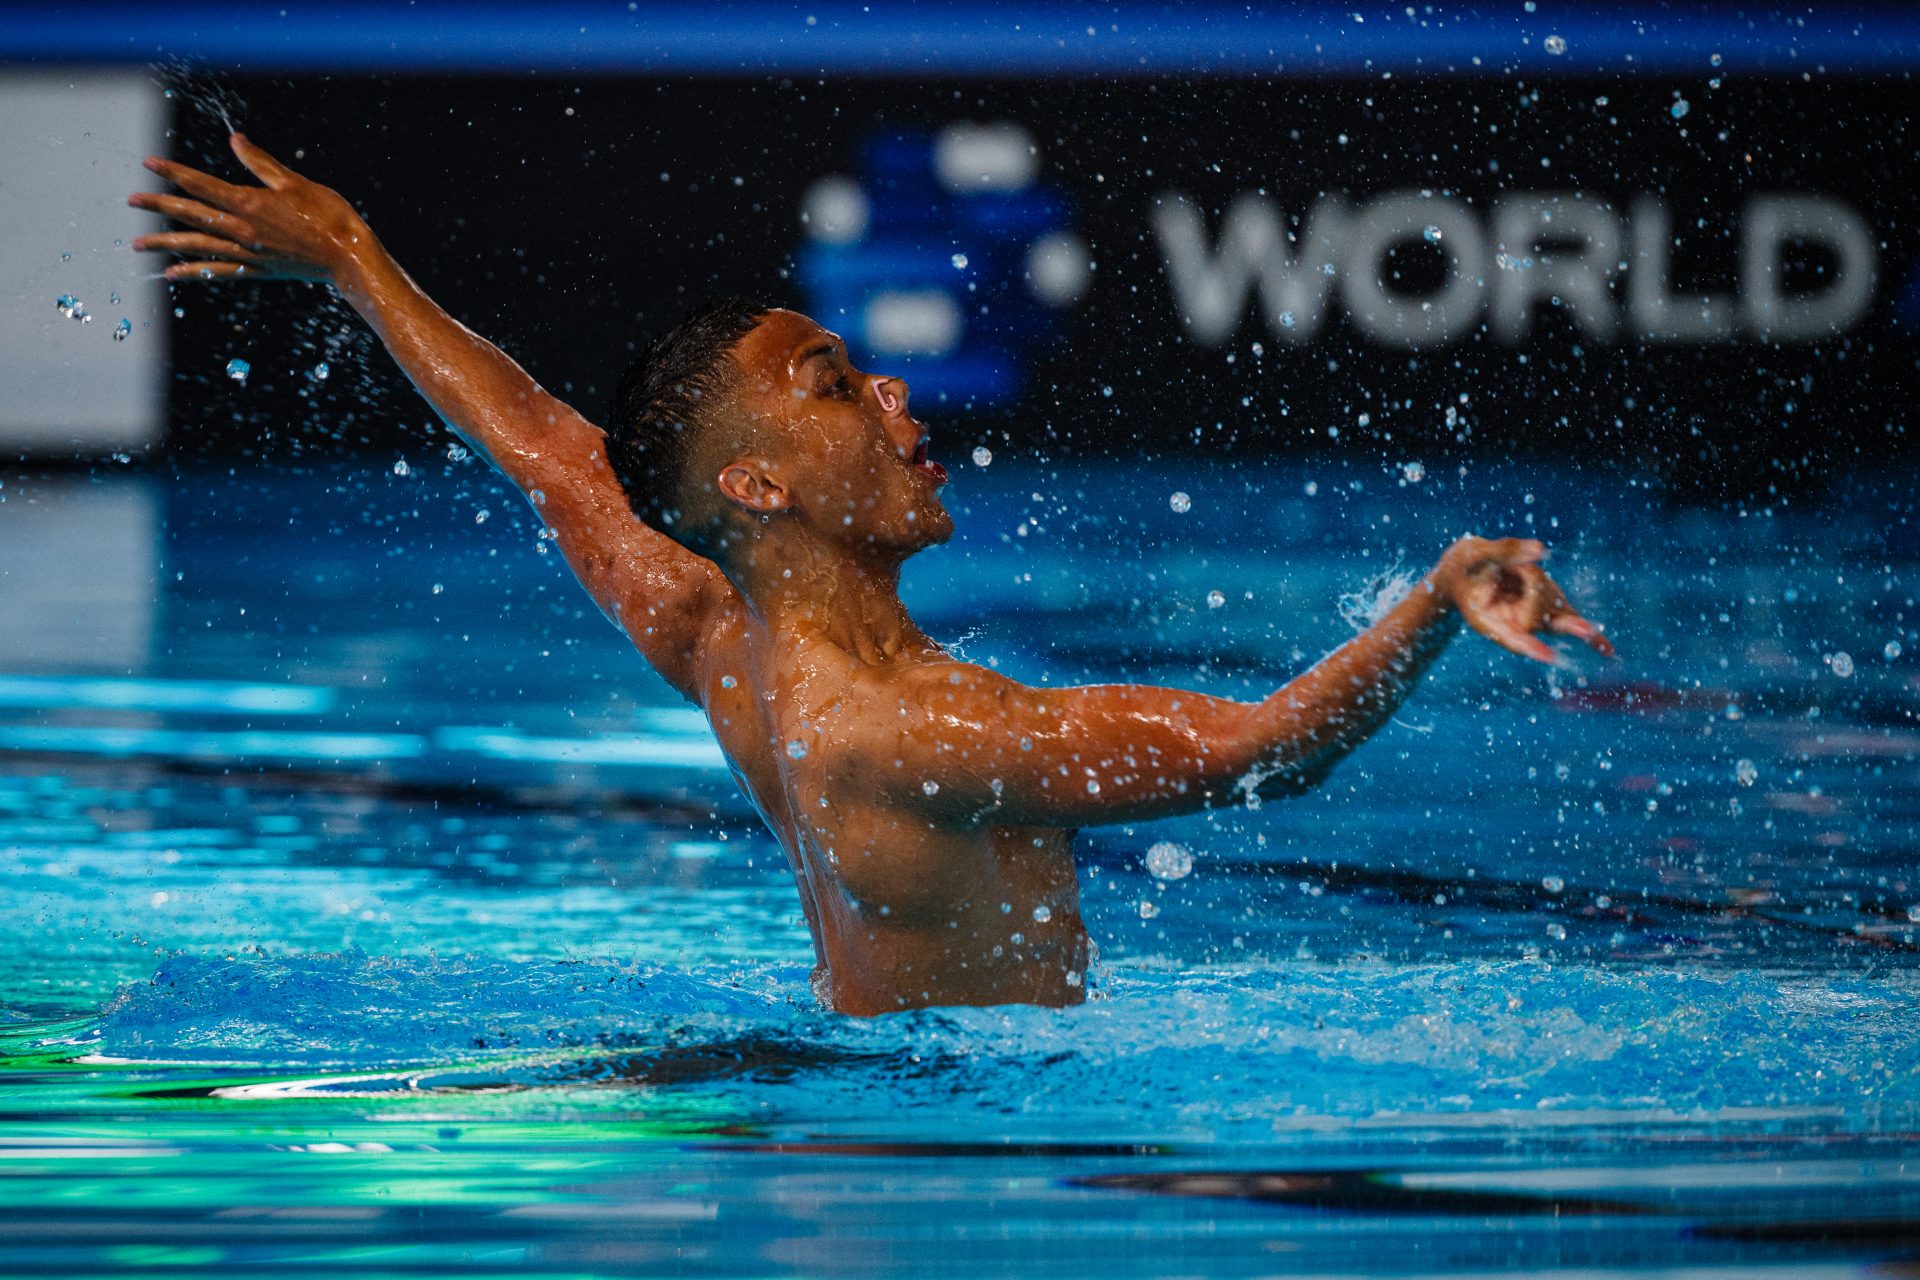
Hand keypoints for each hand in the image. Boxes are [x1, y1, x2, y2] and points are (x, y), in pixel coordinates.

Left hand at [130, 133, 370, 283]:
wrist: (349, 257)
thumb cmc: (329, 215)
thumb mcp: (295, 182)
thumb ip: (260, 163)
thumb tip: (235, 140)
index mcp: (249, 203)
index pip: (201, 185)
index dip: (173, 173)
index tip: (149, 164)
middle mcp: (242, 230)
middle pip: (191, 215)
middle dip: (158, 207)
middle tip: (131, 201)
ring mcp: (248, 253)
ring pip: (197, 246)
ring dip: (166, 244)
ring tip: (139, 245)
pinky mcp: (258, 270)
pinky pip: (218, 271)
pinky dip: (195, 272)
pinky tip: (174, 273)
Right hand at [1435, 535, 1613, 665]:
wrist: (1461, 573)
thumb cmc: (1463, 565)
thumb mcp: (1474, 554)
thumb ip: (1505, 551)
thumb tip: (1542, 550)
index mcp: (1487, 621)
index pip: (1511, 637)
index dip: (1529, 646)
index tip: (1548, 657)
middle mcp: (1511, 626)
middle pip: (1541, 619)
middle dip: (1567, 624)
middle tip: (1589, 631)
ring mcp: (1529, 620)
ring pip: (1550, 599)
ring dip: (1533, 577)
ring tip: (1506, 566)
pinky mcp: (1543, 610)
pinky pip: (1560, 605)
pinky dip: (1570, 612)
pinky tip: (1605, 649)